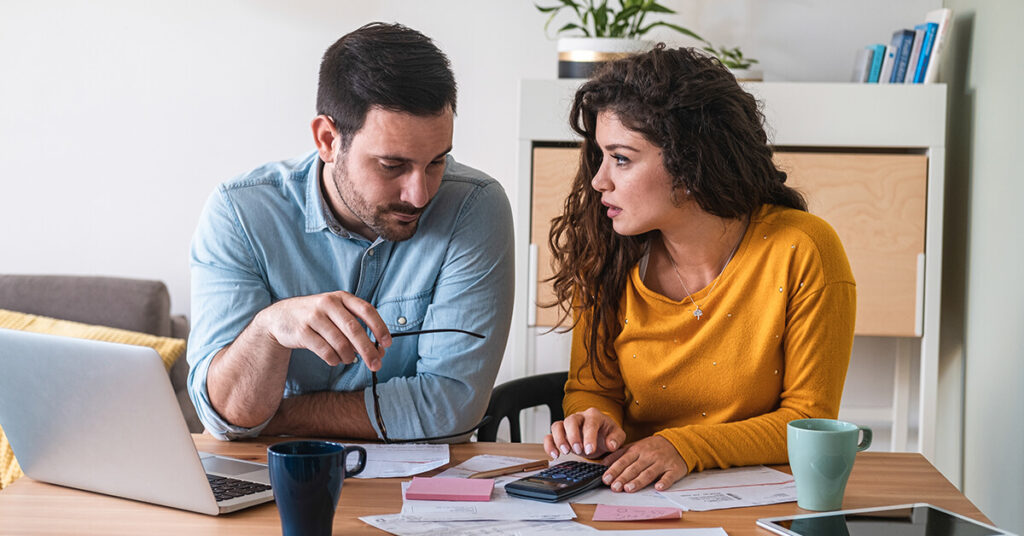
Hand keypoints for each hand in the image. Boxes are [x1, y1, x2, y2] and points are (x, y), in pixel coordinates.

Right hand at [253, 290, 391, 370]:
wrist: (280, 317)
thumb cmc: (316, 317)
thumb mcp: (335, 312)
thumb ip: (355, 327)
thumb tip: (377, 350)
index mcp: (341, 297)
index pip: (366, 310)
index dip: (379, 327)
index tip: (387, 343)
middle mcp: (328, 304)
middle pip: (354, 329)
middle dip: (368, 350)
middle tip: (376, 365)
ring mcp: (313, 317)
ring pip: (340, 343)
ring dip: (349, 357)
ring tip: (350, 360)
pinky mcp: (302, 332)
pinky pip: (325, 351)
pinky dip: (334, 359)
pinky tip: (334, 360)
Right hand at [544, 407, 625, 458]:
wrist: (601, 436)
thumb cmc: (608, 434)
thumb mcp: (617, 435)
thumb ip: (616, 439)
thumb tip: (611, 445)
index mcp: (594, 415)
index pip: (590, 423)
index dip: (589, 436)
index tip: (589, 450)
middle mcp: (579, 417)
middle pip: (571, 420)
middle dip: (573, 436)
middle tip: (577, 450)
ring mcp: (568, 425)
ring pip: (557, 426)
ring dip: (559, 439)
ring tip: (565, 452)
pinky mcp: (560, 434)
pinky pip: (549, 436)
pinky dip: (549, 445)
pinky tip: (554, 455)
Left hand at [601, 435, 688, 491]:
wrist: (677, 443)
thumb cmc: (652, 447)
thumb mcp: (635, 446)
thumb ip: (619, 454)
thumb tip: (603, 463)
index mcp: (638, 450)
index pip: (623, 460)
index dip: (614, 470)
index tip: (605, 479)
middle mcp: (649, 456)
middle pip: (634, 468)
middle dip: (623, 478)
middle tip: (614, 487)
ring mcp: (662, 462)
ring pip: (649, 473)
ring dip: (638, 481)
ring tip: (629, 489)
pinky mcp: (674, 469)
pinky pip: (669, 476)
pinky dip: (664, 482)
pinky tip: (658, 487)